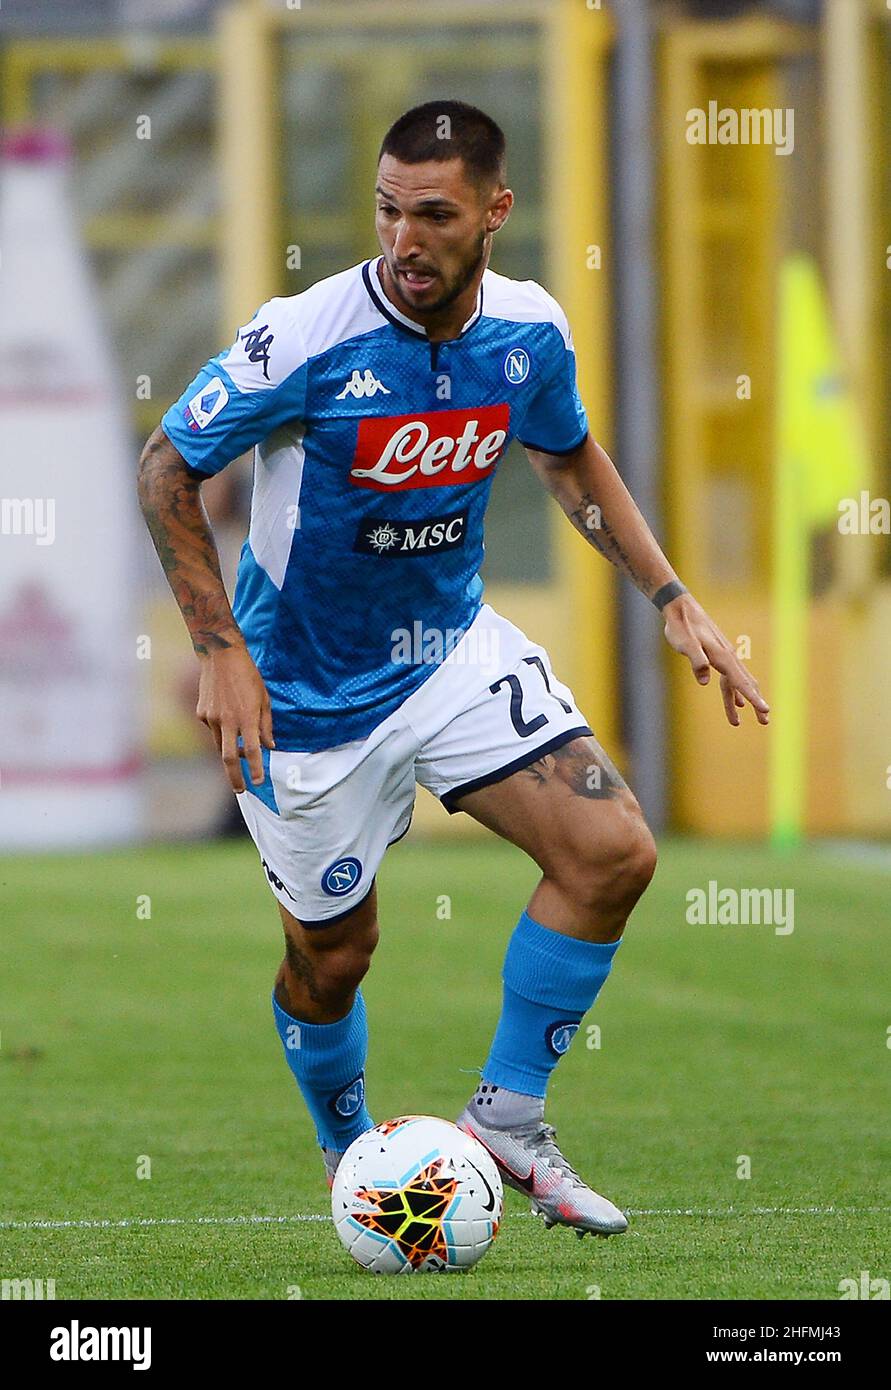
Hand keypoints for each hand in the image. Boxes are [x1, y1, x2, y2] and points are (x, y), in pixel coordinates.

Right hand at [195, 644, 274, 790]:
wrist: (220, 656)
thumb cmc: (248, 676)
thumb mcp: (264, 699)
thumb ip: (266, 725)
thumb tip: (270, 746)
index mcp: (247, 717)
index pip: (253, 750)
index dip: (256, 769)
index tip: (258, 782)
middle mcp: (227, 721)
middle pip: (229, 758)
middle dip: (235, 777)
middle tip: (240, 790)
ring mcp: (211, 718)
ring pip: (220, 745)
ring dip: (230, 752)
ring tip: (240, 754)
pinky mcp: (201, 713)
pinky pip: (213, 730)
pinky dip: (222, 731)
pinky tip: (227, 716)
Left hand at [662, 593, 768, 726]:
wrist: (680, 608)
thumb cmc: (681, 627)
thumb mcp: (685, 644)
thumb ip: (696, 660)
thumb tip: (705, 682)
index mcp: (722, 656)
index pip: (740, 681)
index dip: (752, 697)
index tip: (765, 710)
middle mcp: (727, 656)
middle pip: (745, 683)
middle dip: (756, 703)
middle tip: (766, 721)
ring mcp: (724, 655)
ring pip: (738, 682)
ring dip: (743, 700)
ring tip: (741, 722)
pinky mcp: (718, 655)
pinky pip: (732, 677)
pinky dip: (736, 692)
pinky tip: (738, 704)